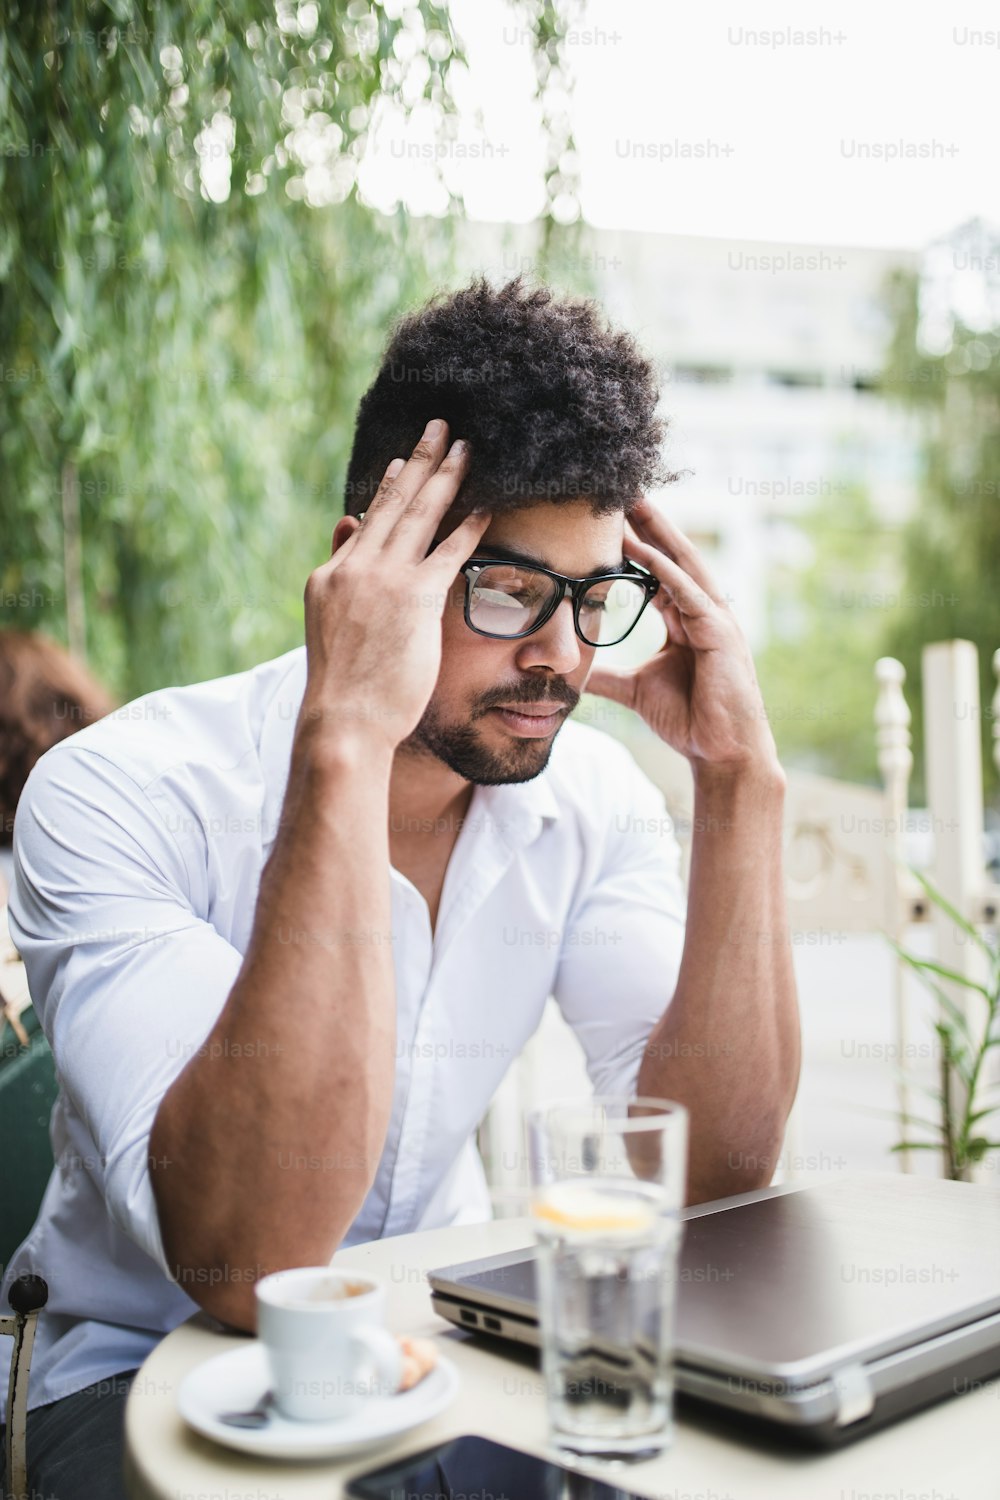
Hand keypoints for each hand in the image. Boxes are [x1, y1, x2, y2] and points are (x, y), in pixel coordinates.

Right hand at [299, 420, 489, 752]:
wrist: (343, 720)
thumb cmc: (342, 687)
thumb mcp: (329, 623)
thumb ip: (340, 570)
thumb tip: (348, 522)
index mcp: (331, 574)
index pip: (368, 520)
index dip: (391, 486)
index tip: (405, 459)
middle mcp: (355, 567)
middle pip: (394, 502)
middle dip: (420, 460)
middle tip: (440, 427)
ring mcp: (384, 579)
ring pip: (420, 515)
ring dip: (446, 476)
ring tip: (466, 447)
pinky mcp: (415, 598)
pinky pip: (449, 551)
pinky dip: (468, 525)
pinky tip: (486, 505)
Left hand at [586, 497, 778, 776]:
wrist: (720, 753)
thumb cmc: (690, 721)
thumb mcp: (636, 689)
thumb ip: (607, 675)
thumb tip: (573, 670)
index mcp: (686, 619)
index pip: (658, 570)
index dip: (636, 542)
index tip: (608, 516)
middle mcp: (703, 612)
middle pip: (672, 556)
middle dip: (649, 523)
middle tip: (621, 487)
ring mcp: (715, 620)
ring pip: (682, 564)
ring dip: (657, 532)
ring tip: (632, 500)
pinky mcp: (720, 634)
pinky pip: (688, 593)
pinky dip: (665, 570)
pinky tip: (642, 549)